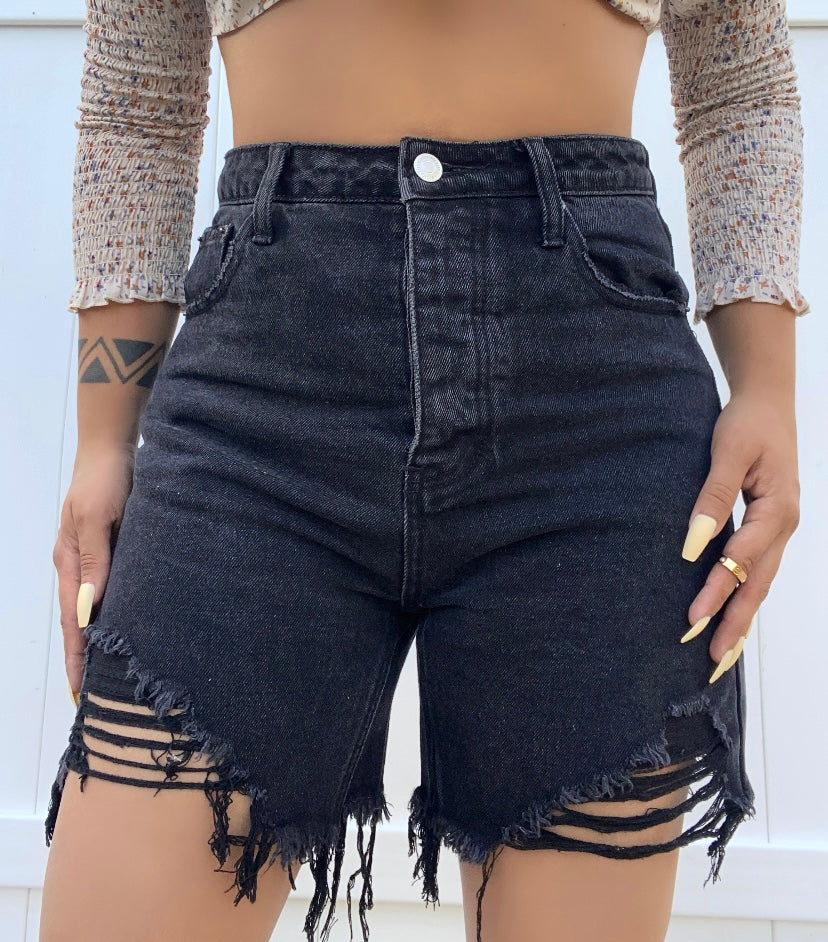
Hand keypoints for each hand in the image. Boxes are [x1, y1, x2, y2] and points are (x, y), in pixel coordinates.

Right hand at [52, 443, 135, 702]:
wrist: (114, 447)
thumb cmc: (104, 479)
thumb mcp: (95, 518)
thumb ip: (95, 561)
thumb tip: (90, 608)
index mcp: (70, 563)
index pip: (73, 622)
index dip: (78, 657)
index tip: (81, 694)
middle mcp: (79, 566)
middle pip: (80, 622)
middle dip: (86, 659)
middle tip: (98, 699)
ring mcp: (95, 559)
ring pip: (97, 609)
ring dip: (101, 640)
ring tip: (113, 674)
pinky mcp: (113, 550)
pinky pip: (112, 590)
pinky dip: (117, 614)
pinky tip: (130, 626)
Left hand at [678, 390, 799, 682]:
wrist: (767, 402)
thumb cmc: (746, 422)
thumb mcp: (728, 452)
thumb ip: (712, 497)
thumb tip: (693, 544)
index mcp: (778, 510)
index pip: (742, 561)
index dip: (716, 591)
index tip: (692, 619)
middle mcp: (783, 525)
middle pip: (758, 583)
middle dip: (735, 622)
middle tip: (713, 659)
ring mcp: (778, 528)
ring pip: (760, 581)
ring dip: (741, 616)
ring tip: (722, 652)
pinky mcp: (767, 526)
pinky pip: (757, 568)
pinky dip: (744, 594)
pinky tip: (731, 614)